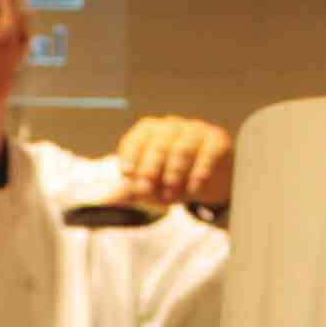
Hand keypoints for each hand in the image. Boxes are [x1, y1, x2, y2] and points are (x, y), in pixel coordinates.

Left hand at [110, 115, 235, 209]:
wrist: (212, 177)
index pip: (137, 138)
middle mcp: (171, 126)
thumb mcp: (153, 184)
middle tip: (146, 191)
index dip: (131, 156)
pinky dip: (199, 172)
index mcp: (150, 131)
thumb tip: (107, 200)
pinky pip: (208, 153)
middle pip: (158, 143)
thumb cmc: (174, 177)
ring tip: (170, 196)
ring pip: (182, 148)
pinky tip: (194, 189)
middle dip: (150, 169)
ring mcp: (196, 130)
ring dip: (174, 174)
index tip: (127, 174)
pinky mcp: (217, 140)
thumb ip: (132, 191)